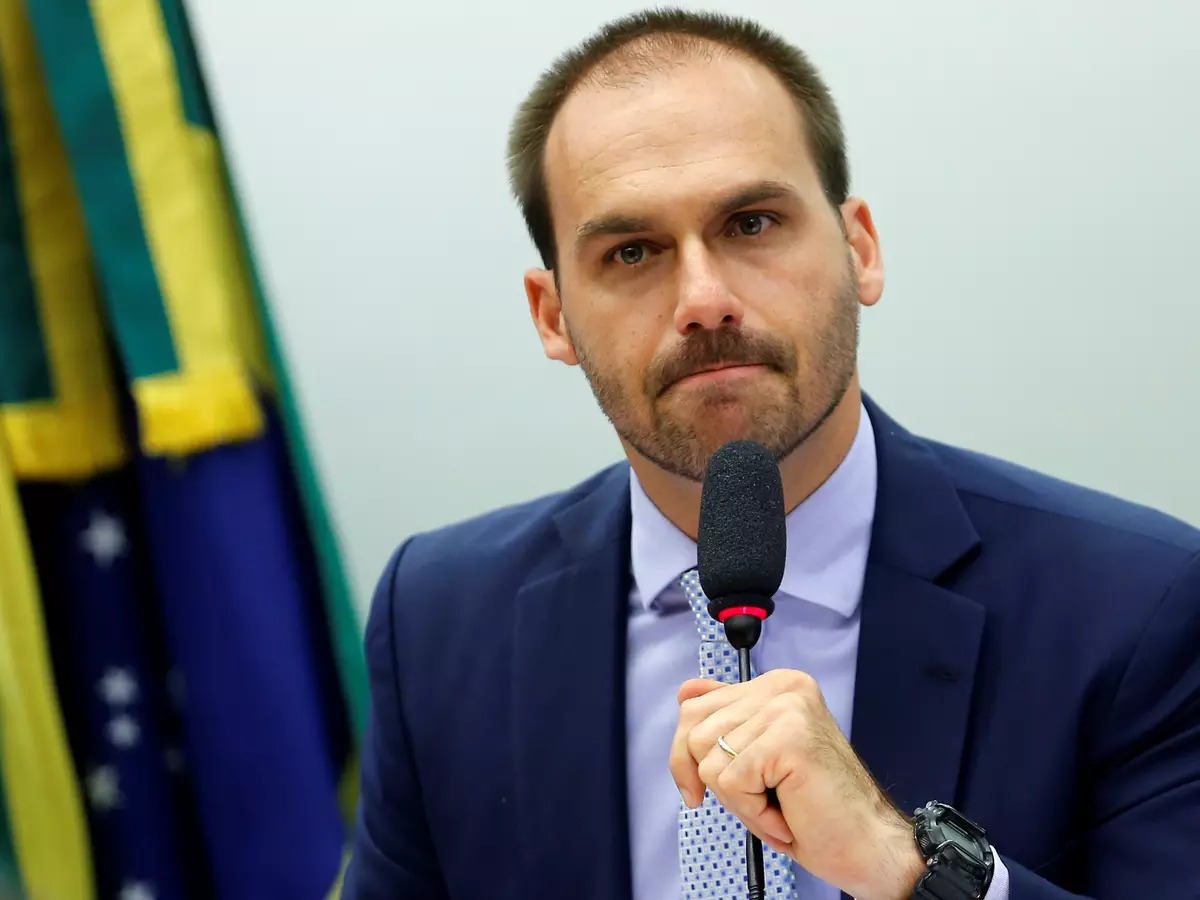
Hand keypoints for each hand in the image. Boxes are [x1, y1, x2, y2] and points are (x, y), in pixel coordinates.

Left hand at [669, 669, 926, 899]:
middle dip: (716, 782)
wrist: (869, 845)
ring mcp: (787, 709)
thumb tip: (684, 693)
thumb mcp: (758, 756)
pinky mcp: (789, 738)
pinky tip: (787, 814)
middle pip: (694, 733)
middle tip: (765, 798)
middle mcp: (782, 687)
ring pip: (709, 762)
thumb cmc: (815, 809)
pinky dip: (753, 813)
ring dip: (740, 801)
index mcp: (776, 685)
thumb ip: (726, 719)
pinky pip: (731, 783)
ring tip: (780, 804)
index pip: (692, 705)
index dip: (689, 756)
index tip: (707, 787)